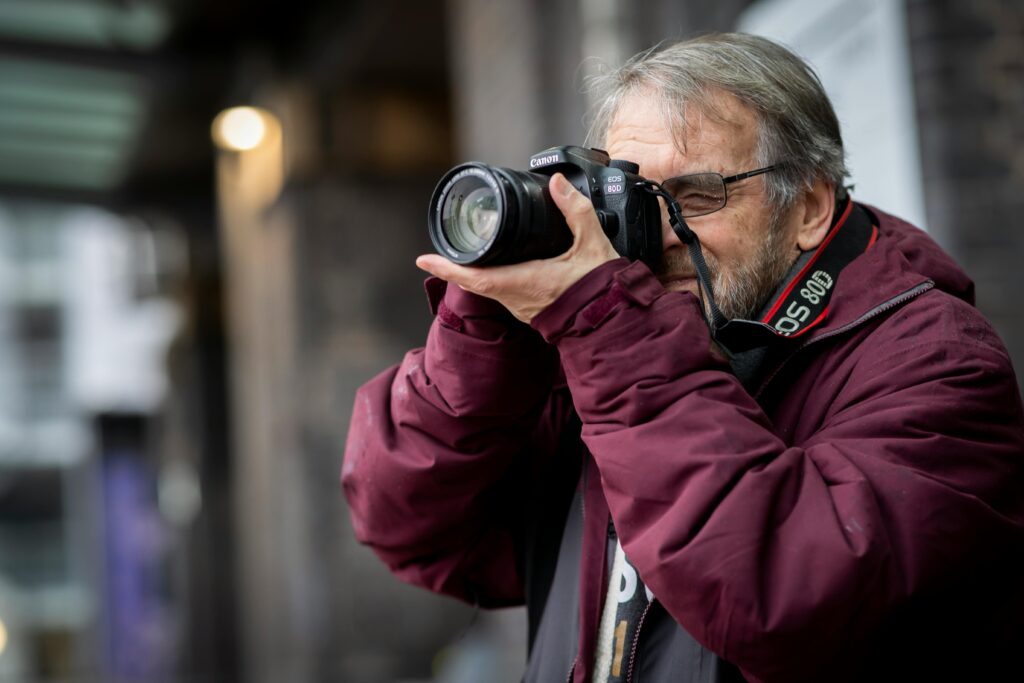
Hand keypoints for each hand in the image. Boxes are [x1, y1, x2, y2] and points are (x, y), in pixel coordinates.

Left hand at [416, 173, 619, 323]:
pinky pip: (501, 293)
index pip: (475, 277)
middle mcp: (517, 298)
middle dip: (454, 266)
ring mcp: (521, 307)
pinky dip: (490, 279)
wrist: (613, 321)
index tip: (423, 258)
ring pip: (487, 289)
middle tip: (435, 252)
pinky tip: (493, 268)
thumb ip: (576, 210)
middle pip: (474, 282)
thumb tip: (557, 184)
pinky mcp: (529, 310)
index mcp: (526, 281)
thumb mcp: (592, 243)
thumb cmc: (601, 289)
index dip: (447, 268)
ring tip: (459, 256)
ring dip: (471, 273)